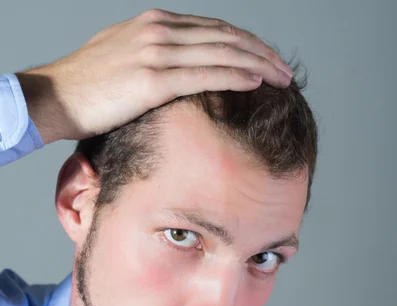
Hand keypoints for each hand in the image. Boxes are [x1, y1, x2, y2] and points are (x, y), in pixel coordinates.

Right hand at [16, 8, 292, 143]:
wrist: (55, 96)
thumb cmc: (86, 85)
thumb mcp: (123, 58)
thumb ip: (153, 57)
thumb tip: (175, 72)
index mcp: (156, 24)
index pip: (214, 29)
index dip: (245, 43)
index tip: (266, 59)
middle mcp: (160, 30)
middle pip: (225, 37)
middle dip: (261, 53)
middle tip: (285, 70)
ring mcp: (157, 51)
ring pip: (221, 53)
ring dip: (257, 65)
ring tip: (281, 78)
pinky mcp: (152, 79)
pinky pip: (205, 74)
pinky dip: (234, 77)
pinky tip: (256, 83)